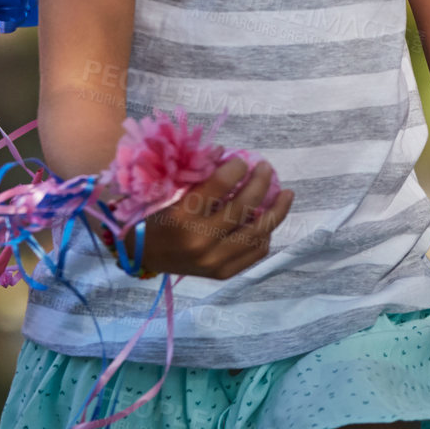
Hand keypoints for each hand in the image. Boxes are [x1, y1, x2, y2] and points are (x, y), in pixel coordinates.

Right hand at [137, 157, 293, 278]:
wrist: (144, 255)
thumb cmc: (156, 216)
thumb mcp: (172, 192)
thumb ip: (201, 176)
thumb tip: (229, 155)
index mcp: (184, 215)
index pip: (220, 185)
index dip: (237, 167)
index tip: (243, 160)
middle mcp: (201, 240)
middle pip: (244, 207)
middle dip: (261, 182)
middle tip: (267, 168)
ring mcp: (215, 261)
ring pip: (258, 233)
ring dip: (276, 211)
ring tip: (286, 194)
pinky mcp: (223, 273)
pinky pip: (256, 252)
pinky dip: (265, 234)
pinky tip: (268, 220)